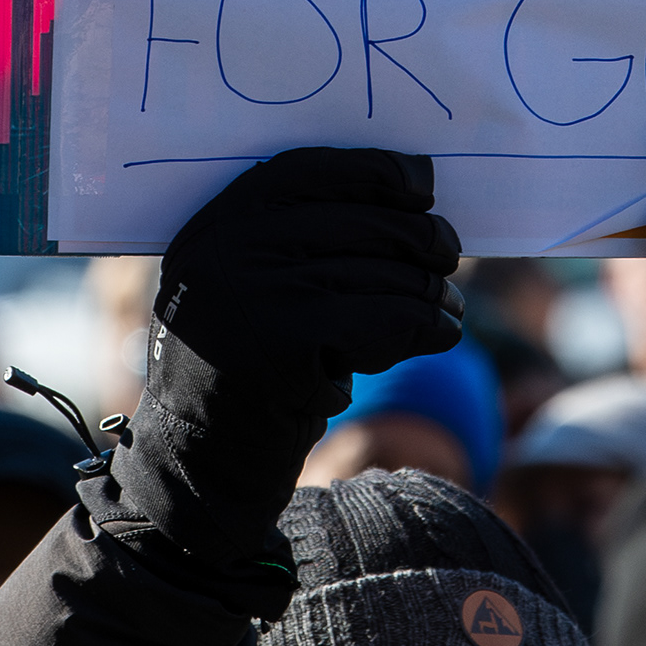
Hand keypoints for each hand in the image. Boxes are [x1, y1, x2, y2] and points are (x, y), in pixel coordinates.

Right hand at [100, 149, 459, 590]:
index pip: (309, 169)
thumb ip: (300, 241)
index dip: (375, 172)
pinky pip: (387, 319)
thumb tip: (414, 189)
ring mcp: (250, 296)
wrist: (196, 476)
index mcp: (213, 225)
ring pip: (381, 272)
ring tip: (447, 310)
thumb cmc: (243, 378)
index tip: (421, 185)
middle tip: (449, 257)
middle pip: (357, 219)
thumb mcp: (251, 292)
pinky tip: (439, 335)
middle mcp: (223, 251)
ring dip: (430, 292)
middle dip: (418, 238)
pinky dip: (425, 327)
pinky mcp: (285, 345)